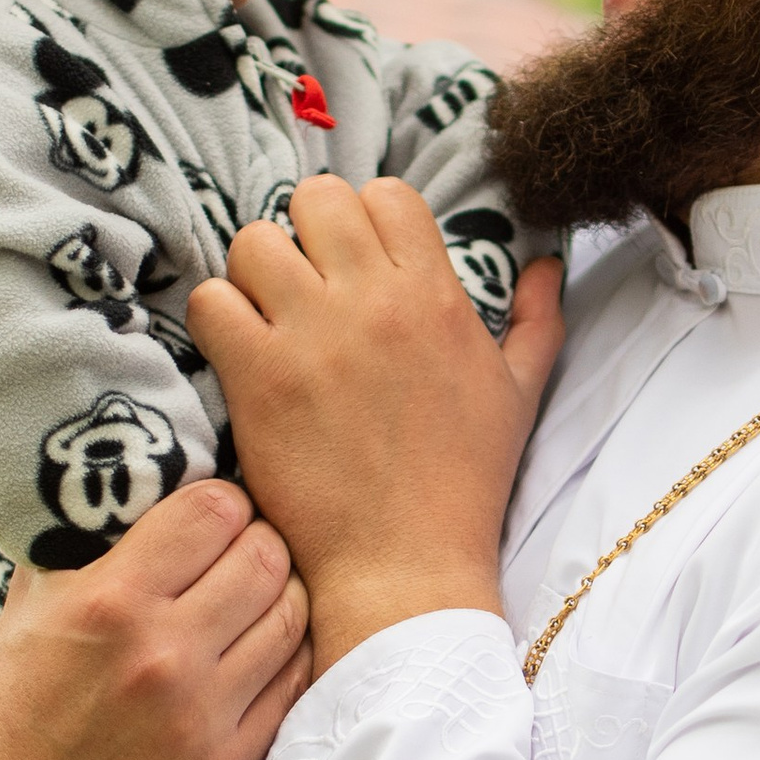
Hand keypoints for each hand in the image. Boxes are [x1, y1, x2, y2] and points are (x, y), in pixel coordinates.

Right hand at [0, 481, 310, 759]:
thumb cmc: (16, 697)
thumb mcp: (34, 600)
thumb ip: (92, 537)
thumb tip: (152, 467)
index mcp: (108, 602)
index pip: (216, 509)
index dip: (220, 503)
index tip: (209, 516)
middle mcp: (161, 656)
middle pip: (266, 554)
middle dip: (255, 542)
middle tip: (237, 552)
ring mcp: (199, 718)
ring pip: (291, 615)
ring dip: (278, 595)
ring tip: (250, 598)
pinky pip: (293, 683)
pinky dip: (282, 656)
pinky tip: (255, 650)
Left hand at [186, 178, 563, 673]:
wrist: (406, 565)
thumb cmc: (463, 484)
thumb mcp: (518, 395)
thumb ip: (538, 320)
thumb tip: (547, 262)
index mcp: (435, 296)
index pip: (386, 194)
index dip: (362, 218)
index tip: (353, 262)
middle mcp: (375, 302)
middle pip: (315, 199)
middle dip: (303, 233)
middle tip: (302, 284)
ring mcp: (313, 335)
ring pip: (254, 242)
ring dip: (253, 274)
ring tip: (264, 317)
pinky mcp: (260, 376)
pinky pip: (211, 302)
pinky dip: (215, 318)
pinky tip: (236, 353)